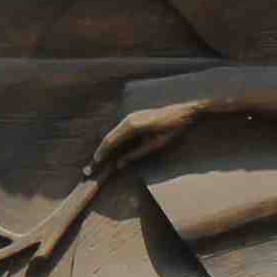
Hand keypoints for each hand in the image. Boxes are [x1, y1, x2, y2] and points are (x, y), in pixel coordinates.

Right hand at [90, 96, 216, 176]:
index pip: (110, 141)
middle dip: (99, 152)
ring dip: (105, 147)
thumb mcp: (157, 145)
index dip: (101, 154)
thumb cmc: (174, 128)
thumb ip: (138, 154)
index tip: (94, 165)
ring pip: (113, 134)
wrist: (185, 110)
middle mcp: (128, 119)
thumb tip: (120, 164)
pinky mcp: (135, 117)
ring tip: (99, 160)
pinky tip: (112, 150)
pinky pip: (120, 131)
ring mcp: (131, 116)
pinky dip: (113, 142)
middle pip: (108, 137)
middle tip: (91, 166)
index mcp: (132, 125)